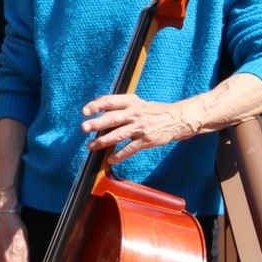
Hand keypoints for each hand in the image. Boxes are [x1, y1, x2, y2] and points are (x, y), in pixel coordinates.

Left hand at [81, 95, 197, 163]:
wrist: (176, 119)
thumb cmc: (153, 112)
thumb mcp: (138, 104)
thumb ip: (120, 107)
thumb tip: (99, 113)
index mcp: (131, 102)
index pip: (110, 101)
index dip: (96, 105)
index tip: (85, 111)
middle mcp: (135, 113)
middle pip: (112, 118)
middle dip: (97, 123)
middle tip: (84, 128)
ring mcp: (141, 128)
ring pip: (119, 135)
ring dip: (103, 141)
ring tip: (91, 146)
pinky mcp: (146, 140)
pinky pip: (130, 149)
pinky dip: (120, 155)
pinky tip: (110, 159)